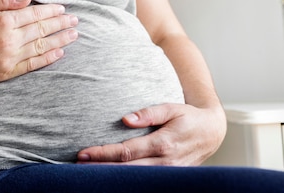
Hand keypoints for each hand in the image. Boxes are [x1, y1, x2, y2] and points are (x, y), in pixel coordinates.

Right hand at [0, 0, 78, 83]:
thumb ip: (2, 3)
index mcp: (2, 22)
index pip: (34, 14)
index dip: (50, 11)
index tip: (62, 8)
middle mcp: (9, 40)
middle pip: (41, 30)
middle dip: (60, 23)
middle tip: (74, 20)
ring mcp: (9, 58)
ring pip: (41, 47)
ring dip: (59, 40)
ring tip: (73, 35)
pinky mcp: (7, 72)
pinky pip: (33, 64)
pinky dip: (47, 58)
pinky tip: (59, 52)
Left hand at [77, 103, 226, 165]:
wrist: (212, 133)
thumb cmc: (188, 117)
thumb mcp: (171, 108)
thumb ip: (149, 113)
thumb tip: (126, 119)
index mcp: (163, 144)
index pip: (126, 152)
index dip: (103, 153)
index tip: (84, 152)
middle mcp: (165, 163)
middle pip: (125, 168)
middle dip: (100, 167)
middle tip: (77, 165)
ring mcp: (167, 174)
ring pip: (133, 178)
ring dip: (109, 176)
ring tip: (87, 172)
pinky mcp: (168, 178)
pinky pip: (143, 180)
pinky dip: (125, 179)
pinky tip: (109, 176)